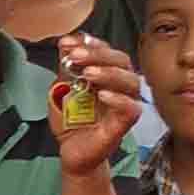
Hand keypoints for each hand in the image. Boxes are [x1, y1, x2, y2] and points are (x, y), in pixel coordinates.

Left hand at [49, 34, 142, 176]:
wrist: (72, 151)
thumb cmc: (71, 121)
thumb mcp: (62, 89)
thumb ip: (65, 68)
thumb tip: (65, 43)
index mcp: (107, 73)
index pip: (106, 51)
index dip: (90, 43)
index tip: (67, 43)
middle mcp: (120, 85)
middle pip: (121, 60)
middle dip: (97, 54)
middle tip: (75, 56)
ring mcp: (126, 103)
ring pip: (130, 81)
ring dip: (108, 73)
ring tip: (87, 74)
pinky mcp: (126, 123)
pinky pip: (131, 108)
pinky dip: (118, 99)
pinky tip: (101, 95)